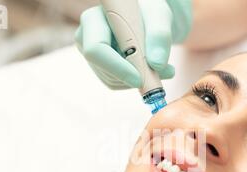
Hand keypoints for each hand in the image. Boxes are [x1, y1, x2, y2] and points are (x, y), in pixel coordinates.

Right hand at [75, 0, 192, 88]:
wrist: (145, 20)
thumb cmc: (148, 14)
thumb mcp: (158, 15)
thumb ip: (160, 35)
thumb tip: (156, 63)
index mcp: (94, 19)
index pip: (96, 49)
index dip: (117, 67)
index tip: (140, 78)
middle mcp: (86, 36)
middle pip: (102, 69)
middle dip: (129, 76)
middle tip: (153, 76)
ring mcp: (90, 54)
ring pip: (111, 79)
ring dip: (134, 79)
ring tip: (153, 65)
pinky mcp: (98, 67)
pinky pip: (115, 83)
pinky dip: (133, 81)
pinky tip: (143, 67)